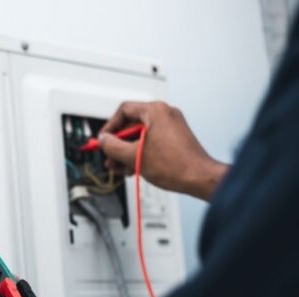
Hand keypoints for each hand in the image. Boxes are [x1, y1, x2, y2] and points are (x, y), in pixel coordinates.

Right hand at [99, 101, 227, 200]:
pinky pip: (151, 141)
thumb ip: (113, 146)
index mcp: (156, 111)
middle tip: (111, 157)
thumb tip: (103, 140)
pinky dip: (140, 152)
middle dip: (118, 144)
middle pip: (131, 125)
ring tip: (121, 167)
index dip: (110, 127)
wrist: (200, 177)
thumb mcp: (133, 156)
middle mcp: (165, 114)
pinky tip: (134, 167)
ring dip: (128, 151)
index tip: (104, 140)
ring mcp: (172, 126)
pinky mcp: (175, 138)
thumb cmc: (176, 165)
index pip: (124, 111)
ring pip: (140, 135)